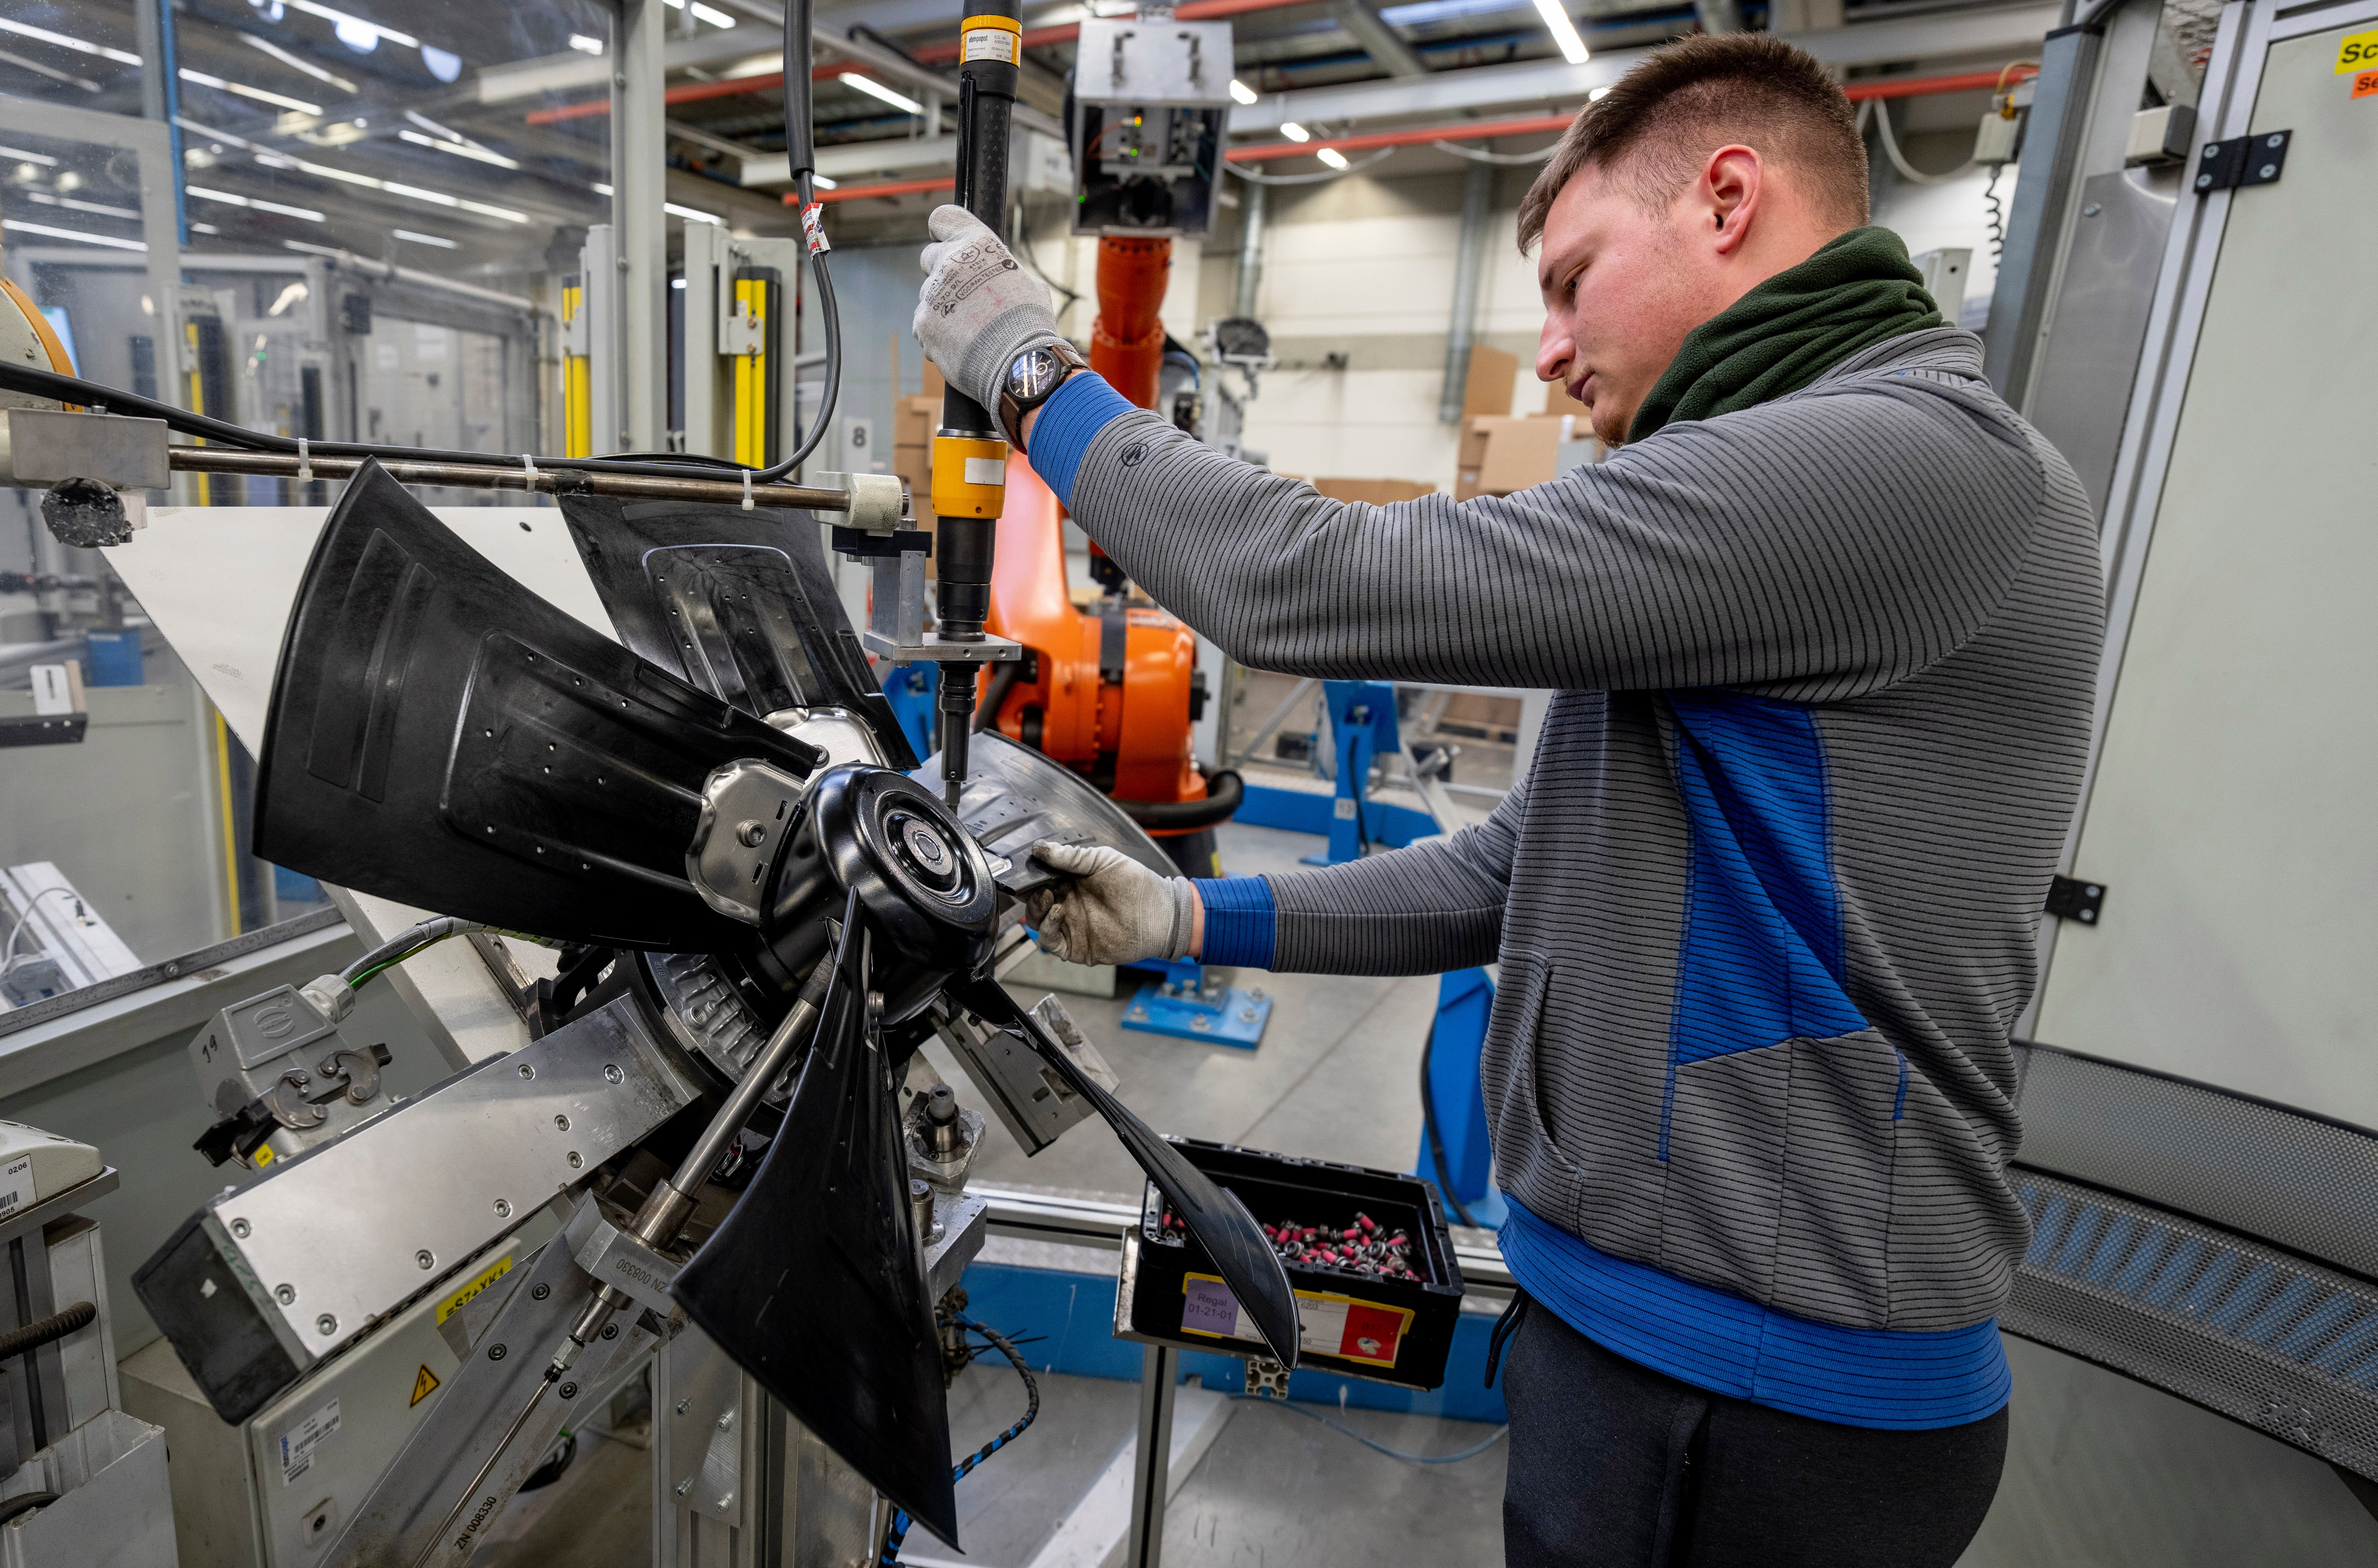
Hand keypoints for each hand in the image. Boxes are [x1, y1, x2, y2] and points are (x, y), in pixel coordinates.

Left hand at [913, 205, 1062, 414]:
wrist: (1018, 366)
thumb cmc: (1029, 326)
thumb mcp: (1026, 284)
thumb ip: (997, 269)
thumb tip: (990, 272)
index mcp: (978, 245)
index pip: (943, 218)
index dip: (941, 230)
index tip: (943, 240)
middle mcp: (950, 263)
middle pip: (929, 257)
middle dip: (942, 273)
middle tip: (964, 296)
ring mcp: (933, 294)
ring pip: (928, 296)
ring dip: (942, 309)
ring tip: (970, 331)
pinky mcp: (923, 323)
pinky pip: (923, 325)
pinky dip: (937, 335)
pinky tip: (960, 346)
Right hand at [1023, 841, 1197, 967]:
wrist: (1159, 914)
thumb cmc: (1137, 884)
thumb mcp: (1103, 860)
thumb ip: (1071, 856)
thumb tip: (1040, 848)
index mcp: (1071, 882)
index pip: (1040, 878)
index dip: (1030, 874)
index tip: (1026, 867)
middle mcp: (1067, 903)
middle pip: (1033, 901)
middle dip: (1029, 893)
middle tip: (1034, 884)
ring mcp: (1069, 925)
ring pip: (1036, 921)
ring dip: (1035, 909)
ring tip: (1046, 896)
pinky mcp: (1074, 946)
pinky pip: (1050, 941)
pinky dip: (1047, 928)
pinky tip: (1056, 912)